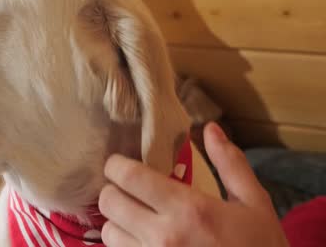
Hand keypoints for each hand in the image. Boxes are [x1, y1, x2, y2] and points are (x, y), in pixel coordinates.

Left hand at [98, 122, 287, 246]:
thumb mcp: (254, 204)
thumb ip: (231, 164)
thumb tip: (210, 128)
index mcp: (188, 209)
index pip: (128, 176)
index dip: (116, 165)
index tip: (120, 163)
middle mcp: (164, 236)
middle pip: (109, 202)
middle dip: (114, 190)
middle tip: (128, 190)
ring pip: (108, 232)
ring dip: (117, 221)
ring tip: (136, 219)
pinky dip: (125, 244)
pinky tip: (142, 241)